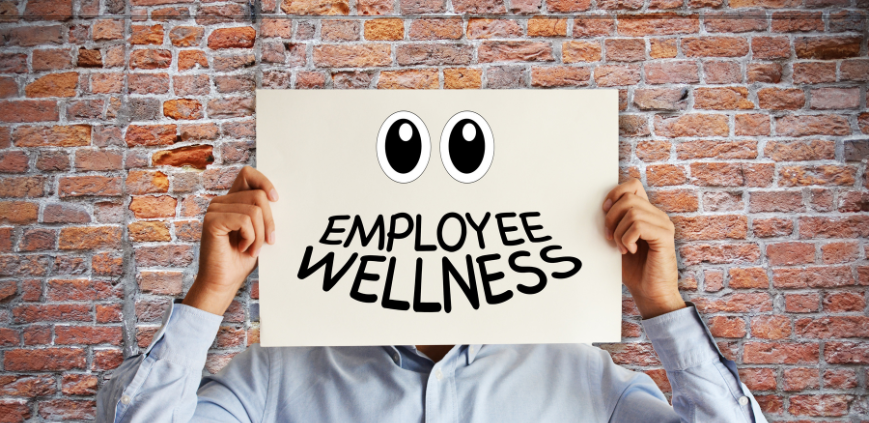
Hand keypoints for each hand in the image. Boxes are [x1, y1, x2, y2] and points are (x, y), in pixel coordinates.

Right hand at [183, 166, 277, 315]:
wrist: (224, 281)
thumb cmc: (242, 259)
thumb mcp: (259, 231)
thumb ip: (264, 213)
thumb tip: (280, 199)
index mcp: (232, 200)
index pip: (248, 174)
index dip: (264, 182)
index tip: (276, 199)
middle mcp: (221, 201)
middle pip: (258, 195)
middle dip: (269, 221)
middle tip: (267, 242)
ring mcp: (214, 210)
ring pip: (254, 210)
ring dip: (260, 234)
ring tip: (252, 249)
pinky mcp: (212, 220)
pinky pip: (244, 220)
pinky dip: (250, 237)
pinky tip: (242, 248)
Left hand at [603, 179, 683, 318]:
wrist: (650, 293)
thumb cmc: (633, 270)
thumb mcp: (618, 241)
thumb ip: (613, 223)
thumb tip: (598, 206)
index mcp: (648, 213)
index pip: (632, 185)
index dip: (614, 194)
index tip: (604, 212)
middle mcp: (658, 216)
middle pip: (628, 197)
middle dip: (611, 217)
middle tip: (610, 238)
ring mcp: (664, 225)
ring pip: (632, 212)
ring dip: (619, 232)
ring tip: (622, 248)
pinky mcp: (665, 237)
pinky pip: (638, 226)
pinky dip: (627, 239)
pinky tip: (630, 251)